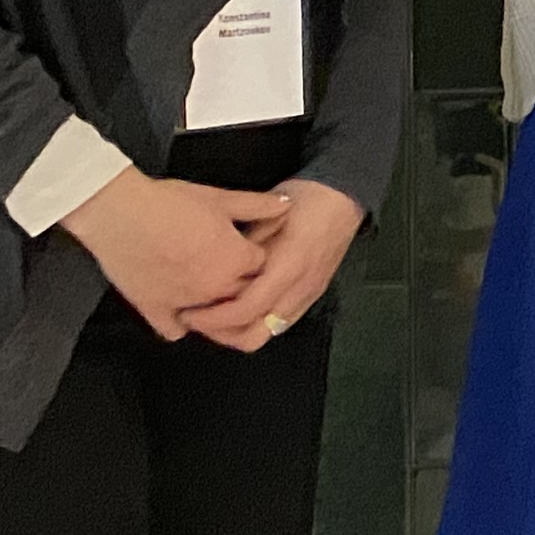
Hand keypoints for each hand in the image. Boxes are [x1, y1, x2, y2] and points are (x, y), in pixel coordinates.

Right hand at [64, 168, 287, 341]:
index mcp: (235, 260)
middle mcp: (215, 287)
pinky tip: (181, 312)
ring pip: (214, 317)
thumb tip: (286, 205)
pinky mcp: (155, 309)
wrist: (118, 212)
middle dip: (242, 283)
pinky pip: (173, 329)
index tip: (251, 249)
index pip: (263, 266)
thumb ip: (257, 205)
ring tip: (211, 291)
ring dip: (216, 308)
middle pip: (243, 294)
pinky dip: (179, 323)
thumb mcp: (218, 198)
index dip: (258, 255)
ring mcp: (185, 302)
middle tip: (231, 267)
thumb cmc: (166, 203)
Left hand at [185, 182, 366, 352]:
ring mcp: (307, 297)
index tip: (188, 311)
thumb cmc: (307, 199)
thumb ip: (244, 247)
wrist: (346, 198)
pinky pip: (277, 323)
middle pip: (254, 336)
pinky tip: (239, 306)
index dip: (213, 317)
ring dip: (237, 331)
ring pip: (265, 334)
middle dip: (221, 334)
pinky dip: (254, 322)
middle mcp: (299, 291)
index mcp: (288, 267)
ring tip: (214, 314)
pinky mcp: (309, 296)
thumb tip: (216, 268)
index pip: (246, 310)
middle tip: (197, 318)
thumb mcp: (266, 215)